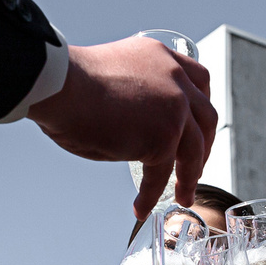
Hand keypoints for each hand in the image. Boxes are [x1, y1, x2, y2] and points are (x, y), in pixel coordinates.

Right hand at [28, 35, 219, 216]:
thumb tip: (135, 131)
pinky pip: (160, 174)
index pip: (198, 80)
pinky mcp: (162, 137)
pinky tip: (141, 206)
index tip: (198, 125)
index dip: (200, 107)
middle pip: (206, 117)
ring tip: (182, 196)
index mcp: (161, 58)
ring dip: (189, 176)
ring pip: (193, 150)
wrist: (60, 84)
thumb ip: (137, 97)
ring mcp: (173, 108)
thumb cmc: (70, 82)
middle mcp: (175, 79)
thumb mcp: (115, 76)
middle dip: (204, 145)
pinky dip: (151, 194)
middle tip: (194, 166)